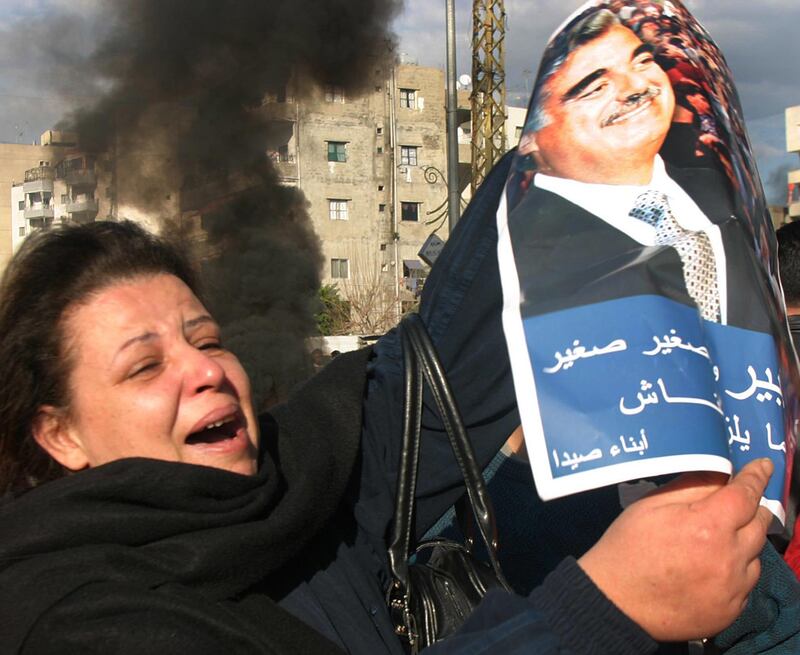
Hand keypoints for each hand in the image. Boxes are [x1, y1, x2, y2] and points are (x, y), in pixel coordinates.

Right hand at [578, 458, 773, 641]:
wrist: (615, 601)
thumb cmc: (627, 546)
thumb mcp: (652, 505)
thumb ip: (691, 486)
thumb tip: (719, 474)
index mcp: (708, 526)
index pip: (745, 493)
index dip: (756, 476)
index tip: (764, 465)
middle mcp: (729, 557)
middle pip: (759, 523)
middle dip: (751, 508)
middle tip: (736, 503)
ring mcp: (733, 588)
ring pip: (755, 555)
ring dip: (743, 541)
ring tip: (716, 540)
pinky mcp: (731, 611)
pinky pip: (745, 583)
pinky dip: (736, 570)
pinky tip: (711, 567)